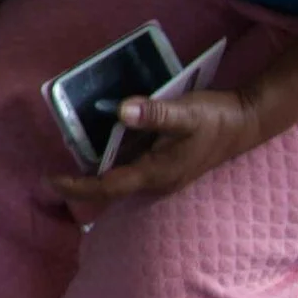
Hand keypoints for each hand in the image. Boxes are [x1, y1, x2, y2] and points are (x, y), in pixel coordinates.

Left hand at [50, 84, 266, 216]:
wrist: (246, 122)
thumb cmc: (215, 118)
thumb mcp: (184, 112)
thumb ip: (153, 113)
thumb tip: (121, 110)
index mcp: (156, 172)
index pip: (107, 186)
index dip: (78, 186)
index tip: (51, 180)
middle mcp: (156, 179)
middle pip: (109, 187)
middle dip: (80, 181)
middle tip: (50, 170)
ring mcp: (161, 173)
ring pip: (119, 176)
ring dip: (95, 169)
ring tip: (68, 150)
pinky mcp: (165, 163)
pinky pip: (130, 165)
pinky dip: (111, 157)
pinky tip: (100, 139)